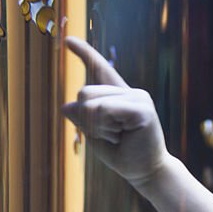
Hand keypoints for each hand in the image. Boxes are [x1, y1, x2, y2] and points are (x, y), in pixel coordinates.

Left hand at [62, 37, 167, 185]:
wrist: (145, 172)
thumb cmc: (121, 153)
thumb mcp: (94, 133)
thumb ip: (82, 116)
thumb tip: (67, 106)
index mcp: (117, 96)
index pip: (99, 69)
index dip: (84, 53)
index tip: (68, 39)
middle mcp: (128, 91)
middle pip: (84, 93)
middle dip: (86, 119)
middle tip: (110, 135)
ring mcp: (137, 97)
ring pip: (91, 103)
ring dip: (97, 126)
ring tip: (118, 136)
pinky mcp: (142, 108)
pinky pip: (105, 110)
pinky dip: (105, 127)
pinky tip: (122, 135)